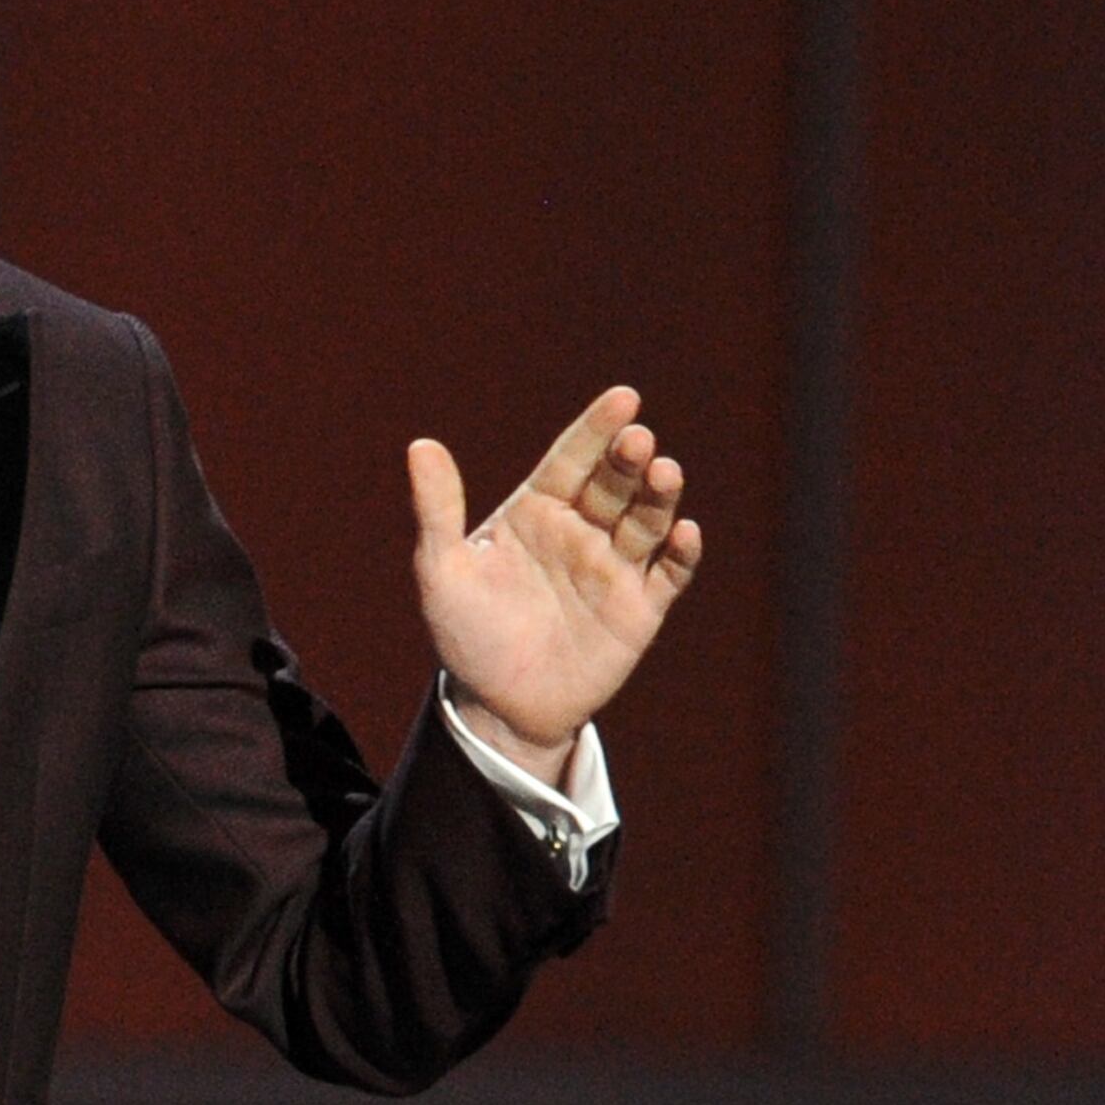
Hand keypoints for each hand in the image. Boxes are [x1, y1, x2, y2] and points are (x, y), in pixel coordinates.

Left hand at [406, 389, 700, 777]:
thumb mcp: (443, 571)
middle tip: (639, 441)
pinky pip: (669, 574)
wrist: (499, 706)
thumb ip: (438, 509)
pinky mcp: (640, 609)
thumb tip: (420, 445)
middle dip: (630, 460)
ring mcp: (613, 568)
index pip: (573, 458)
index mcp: (538, 510)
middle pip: (614, 483)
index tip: (625, 398)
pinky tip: (683, 532)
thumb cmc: (467, 634)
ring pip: (647, 520)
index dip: (597, 427)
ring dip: (659, 497)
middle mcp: (582, 530)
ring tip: (665, 473)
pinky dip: (682, 552)